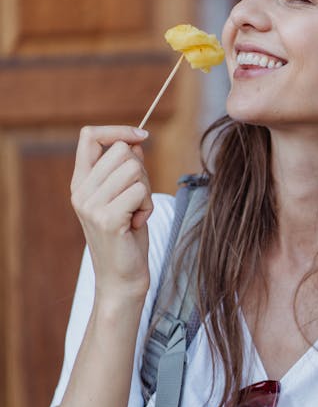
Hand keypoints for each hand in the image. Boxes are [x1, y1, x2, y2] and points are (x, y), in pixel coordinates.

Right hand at [70, 125, 153, 301]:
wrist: (122, 276)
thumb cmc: (128, 235)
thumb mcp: (126, 196)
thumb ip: (127, 169)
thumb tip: (135, 141)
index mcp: (81, 182)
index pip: (89, 136)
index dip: (118, 130)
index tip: (142, 136)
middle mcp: (80, 191)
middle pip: (122, 151)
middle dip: (142, 171)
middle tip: (138, 198)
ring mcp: (91, 205)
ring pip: (134, 169)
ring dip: (147, 190)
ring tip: (136, 212)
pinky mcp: (107, 218)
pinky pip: (140, 191)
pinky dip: (148, 206)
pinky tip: (137, 223)